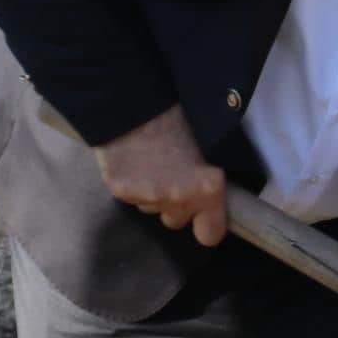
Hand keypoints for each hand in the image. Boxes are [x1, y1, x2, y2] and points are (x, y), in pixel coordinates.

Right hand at [94, 104, 228, 244]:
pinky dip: (132, 184)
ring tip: (153, 164)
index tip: (205, 218)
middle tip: (174, 177)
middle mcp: (178, 199)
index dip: (208, 227)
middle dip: (176, 205)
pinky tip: (135, 162)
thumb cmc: (178, 119)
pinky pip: (131, 197)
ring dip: (154, 193)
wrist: (136, 102)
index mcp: (207, 189)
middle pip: (176, 221)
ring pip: (152, 208)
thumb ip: (211, 179)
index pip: (210, 235)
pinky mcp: (122, 191)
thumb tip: (215, 196)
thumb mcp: (209, 149)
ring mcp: (148, 197)